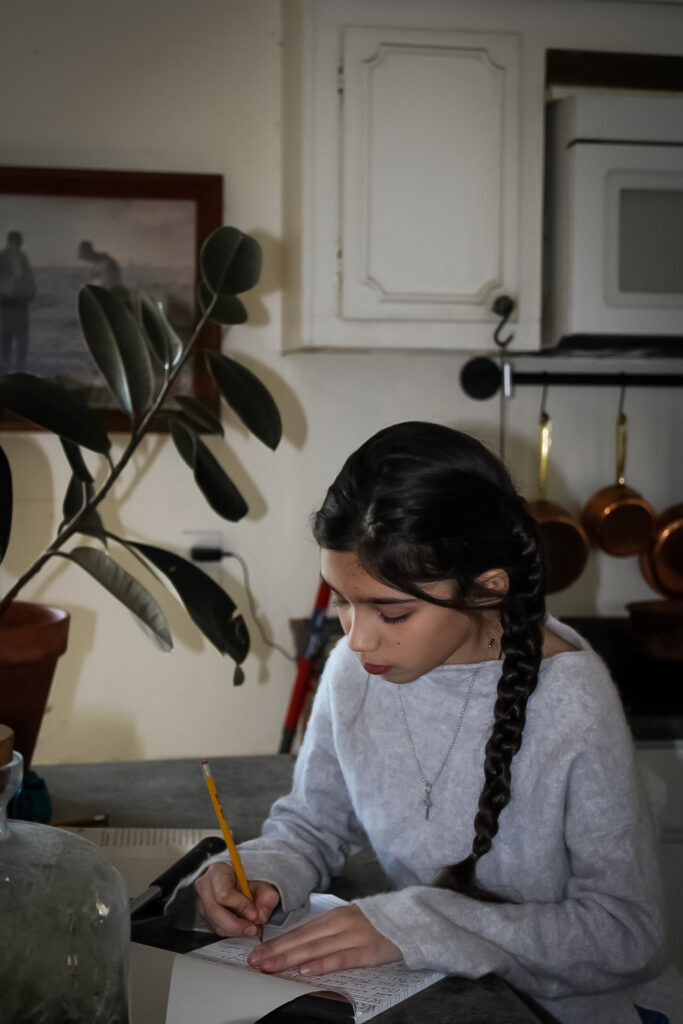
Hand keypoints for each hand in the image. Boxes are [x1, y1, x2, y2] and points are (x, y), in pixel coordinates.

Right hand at [194, 861, 279, 936]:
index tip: (254, 914)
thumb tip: (261, 917)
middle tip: (254, 929)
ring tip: (252, 929)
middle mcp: (205, 887)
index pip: (223, 893)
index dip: (240, 906)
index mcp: (217, 871)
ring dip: (236, 930)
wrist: (239, 883)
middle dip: (237, 925)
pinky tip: (243, 928)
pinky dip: (232, 932)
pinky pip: (217, 929)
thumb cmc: (249, 882)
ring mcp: (201, 903)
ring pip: (215, 924)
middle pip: (215, 911)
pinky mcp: (204, 916)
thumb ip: (267, 898)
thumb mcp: (263, 885)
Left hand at [247, 905, 400, 975]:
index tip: (256, 953)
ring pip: (316, 948)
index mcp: (333, 917)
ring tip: (271, 966)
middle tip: (255, 962)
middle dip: (276, 952)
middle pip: (303, 940)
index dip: (277, 943)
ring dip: (291, 958)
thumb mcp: (347, 922)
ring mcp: (353, 936)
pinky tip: (306, 970)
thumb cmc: (376, 925)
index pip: (299, 932)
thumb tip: (298, 947)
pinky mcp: (367, 951)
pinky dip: (323, 964)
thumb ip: (325, 933)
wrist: (409, 920)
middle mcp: (340, 924)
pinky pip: (342, 958)